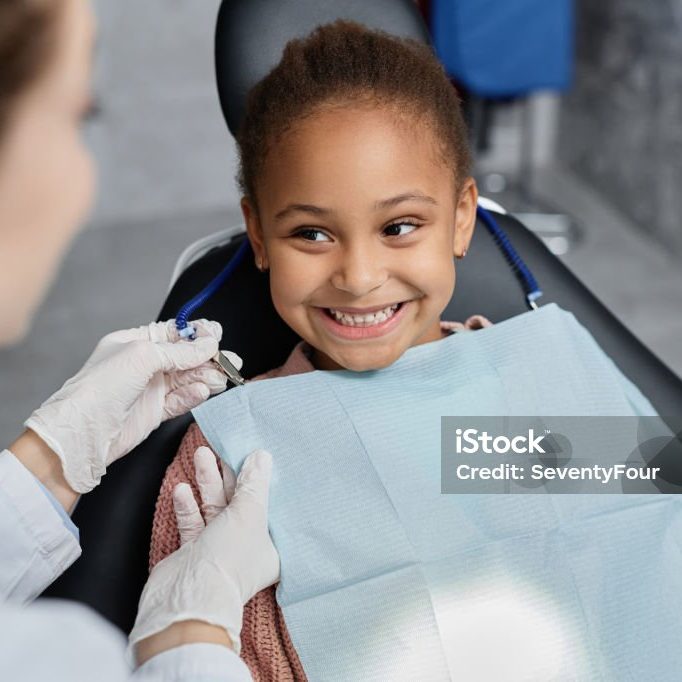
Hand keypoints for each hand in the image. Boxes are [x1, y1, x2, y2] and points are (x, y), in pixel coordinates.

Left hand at [21, 319, 232, 493]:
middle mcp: (143, 364)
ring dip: (206, 377)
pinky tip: (202, 392)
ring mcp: (150, 388)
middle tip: (229, 360)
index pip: (173, 333)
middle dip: (208, 357)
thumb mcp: (143, 356)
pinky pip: (182, 400)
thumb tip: (208, 345)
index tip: (216, 336)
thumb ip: (180, 351)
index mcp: (135, 343)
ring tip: (221, 378)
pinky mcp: (155, 411)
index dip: (197, 334)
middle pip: (185, 356)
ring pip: (187, 378)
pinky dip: (194, 395)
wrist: (85, 432)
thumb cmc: (100, 388)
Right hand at [129, 448, 279, 659]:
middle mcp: (247, 547)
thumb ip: (254, 483)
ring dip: (208, 482)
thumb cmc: (229, 557)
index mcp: (272, 546)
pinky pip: (194, 522)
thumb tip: (262, 456)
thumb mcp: (249, 513)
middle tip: (222, 446)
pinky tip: (182, 488)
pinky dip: (188, 505)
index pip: (270, 506)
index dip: (264, 481)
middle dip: (230, 475)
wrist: (187, 597)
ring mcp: (219, 549)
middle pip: (240, 503)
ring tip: (202, 453)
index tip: (257, 455)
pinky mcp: (194, 552)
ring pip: (215, 508)